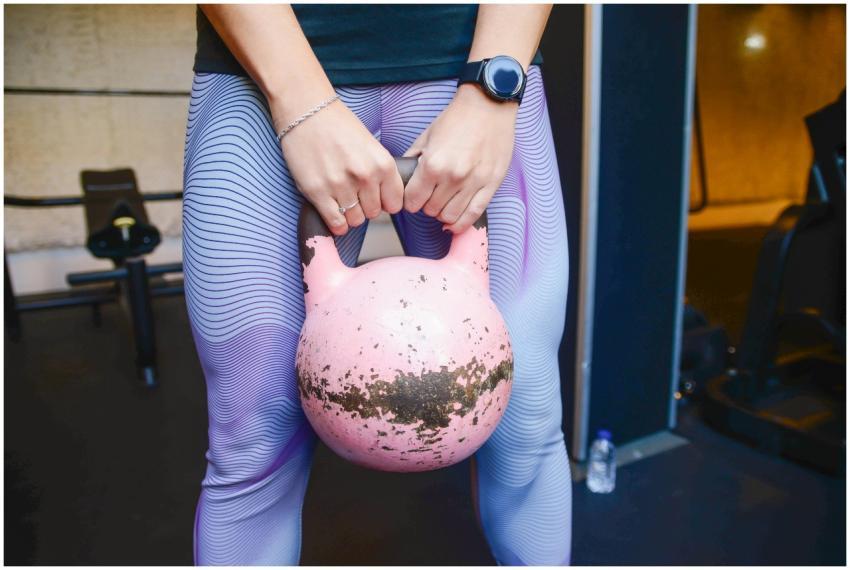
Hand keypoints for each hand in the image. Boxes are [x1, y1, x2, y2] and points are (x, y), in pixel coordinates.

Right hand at [272, 95, 403, 235]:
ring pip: (355, 220)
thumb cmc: (338, 126)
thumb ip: (381, 173)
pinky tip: (333, 211)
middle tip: (354, 194)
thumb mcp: (371, 146)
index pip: (394, 203)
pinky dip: (337, 223)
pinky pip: (336, 222)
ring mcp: (340, 185)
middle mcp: (364, 176)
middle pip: (373, 213)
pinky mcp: (317, 192)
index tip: (375, 197)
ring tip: (341, 198)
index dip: (385, 202)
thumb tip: (386, 201)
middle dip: (365, 207)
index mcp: (382, 163)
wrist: (306, 111)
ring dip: (349, 214)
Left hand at [402, 83, 517, 233]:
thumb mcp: (426, 136)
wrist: (488, 106)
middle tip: (429, 197)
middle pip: (430, 211)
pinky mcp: (490, 186)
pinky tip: (455, 221)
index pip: (413, 201)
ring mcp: (473, 183)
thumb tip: (403, 178)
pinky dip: (461, 223)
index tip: (413, 198)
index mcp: (432, 165)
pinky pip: (473, 215)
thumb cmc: (458, 119)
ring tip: (443, 203)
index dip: (410, 201)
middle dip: (426, 206)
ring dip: (443, 214)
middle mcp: (452, 177)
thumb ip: (413, 159)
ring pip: (450, 217)